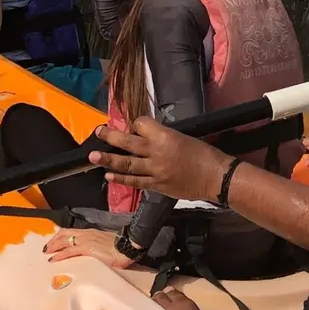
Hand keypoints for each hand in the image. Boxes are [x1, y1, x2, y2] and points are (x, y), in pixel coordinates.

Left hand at [42, 226, 132, 268]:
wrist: (127, 248)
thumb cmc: (120, 248)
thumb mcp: (104, 246)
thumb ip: (96, 248)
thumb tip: (92, 255)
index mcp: (90, 233)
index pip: (72, 232)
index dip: (61, 237)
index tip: (55, 242)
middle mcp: (86, 234)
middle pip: (64, 234)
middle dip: (54, 240)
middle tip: (47, 248)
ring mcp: (85, 240)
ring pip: (64, 241)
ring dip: (54, 246)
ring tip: (47, 252)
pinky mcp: (86, 249)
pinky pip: (68, 251)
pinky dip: (59, 255)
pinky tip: (54, 259)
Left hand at [88, 117, 224, 202]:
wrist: (215, 177)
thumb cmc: (204, 154)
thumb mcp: (182, 137)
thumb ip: (162, 137)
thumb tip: (145, 138)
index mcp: (164, 136)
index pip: (141, 124)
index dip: (136, 124)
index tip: (135, 126)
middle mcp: (156, 152)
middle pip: (127, 142)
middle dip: (110, 136)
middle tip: (97, 132)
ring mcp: (155, 171)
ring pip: (127, 163)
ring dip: (108, 159)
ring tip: (93, 156)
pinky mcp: (157, 185)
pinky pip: (135, 181)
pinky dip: (121, 178)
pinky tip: (110, 175)